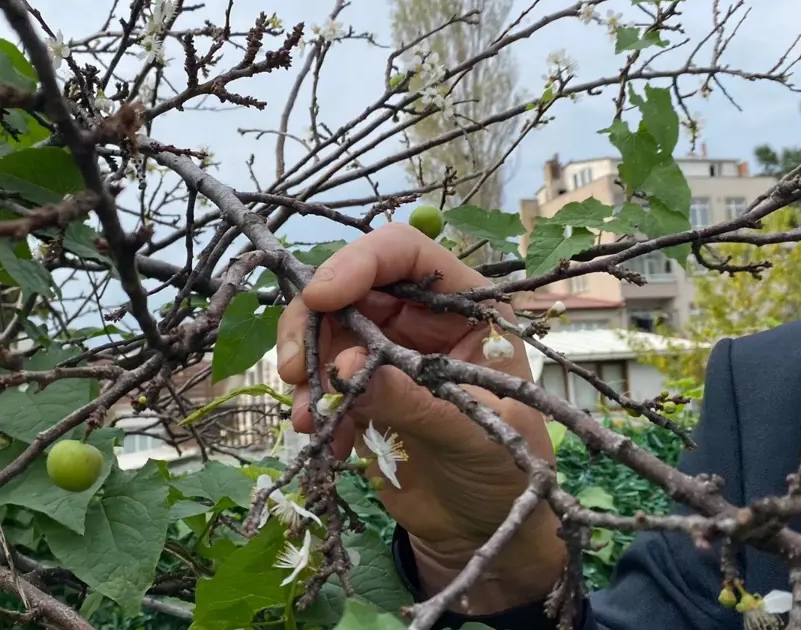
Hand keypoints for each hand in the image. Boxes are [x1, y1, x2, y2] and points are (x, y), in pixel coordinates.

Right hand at [275, 223, 566, 613]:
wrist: (484, 529)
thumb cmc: (506, 472)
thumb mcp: (471, 433)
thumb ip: (413, 399)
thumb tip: (346, 368)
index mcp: (463, 307)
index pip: (403, 254)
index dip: (358, 263)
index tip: (320, 297)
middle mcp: (419, 319)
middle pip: (347, 287)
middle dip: (312, 321)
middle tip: (295, 368)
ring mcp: (385, 353)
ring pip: (324, 332)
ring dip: (306, 370)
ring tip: (308, 418)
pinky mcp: (359, 391)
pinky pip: (318, 380)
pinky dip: (310, 404)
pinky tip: (326, 440)